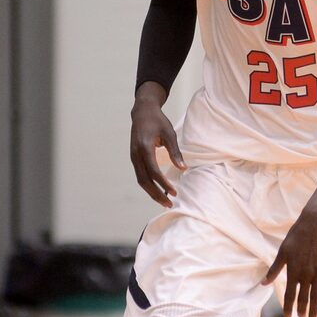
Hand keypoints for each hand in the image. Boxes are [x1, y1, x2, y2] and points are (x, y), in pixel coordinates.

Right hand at [130, 89, 185, 207]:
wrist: (142, 112)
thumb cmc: (158, 122)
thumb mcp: (169, 134)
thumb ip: (175, 152)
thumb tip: (183, 168)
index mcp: (145, 147)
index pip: (154, 171)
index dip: (164, 183)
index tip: (174, 192)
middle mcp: (136, 154)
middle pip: (145, 180)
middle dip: (156, 194)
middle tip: (169, 204)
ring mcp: (133, 157)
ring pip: (141, 180)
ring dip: (152, 192)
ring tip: (164, 201)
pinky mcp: (134, 159)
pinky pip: (140, 176)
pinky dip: (149, 185)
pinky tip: (159, 191)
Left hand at [262, 209, 316, 316]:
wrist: (315, 224)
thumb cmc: (296, 236)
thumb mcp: (282, 252)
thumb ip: (274, 270)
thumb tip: (263, 283)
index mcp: (293, 271)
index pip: (289, 294)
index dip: (288, 306)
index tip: (287, 316)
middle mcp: (306, 274)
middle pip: (303, 297)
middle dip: (301, 310)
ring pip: (316, 295)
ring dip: (313, 309)